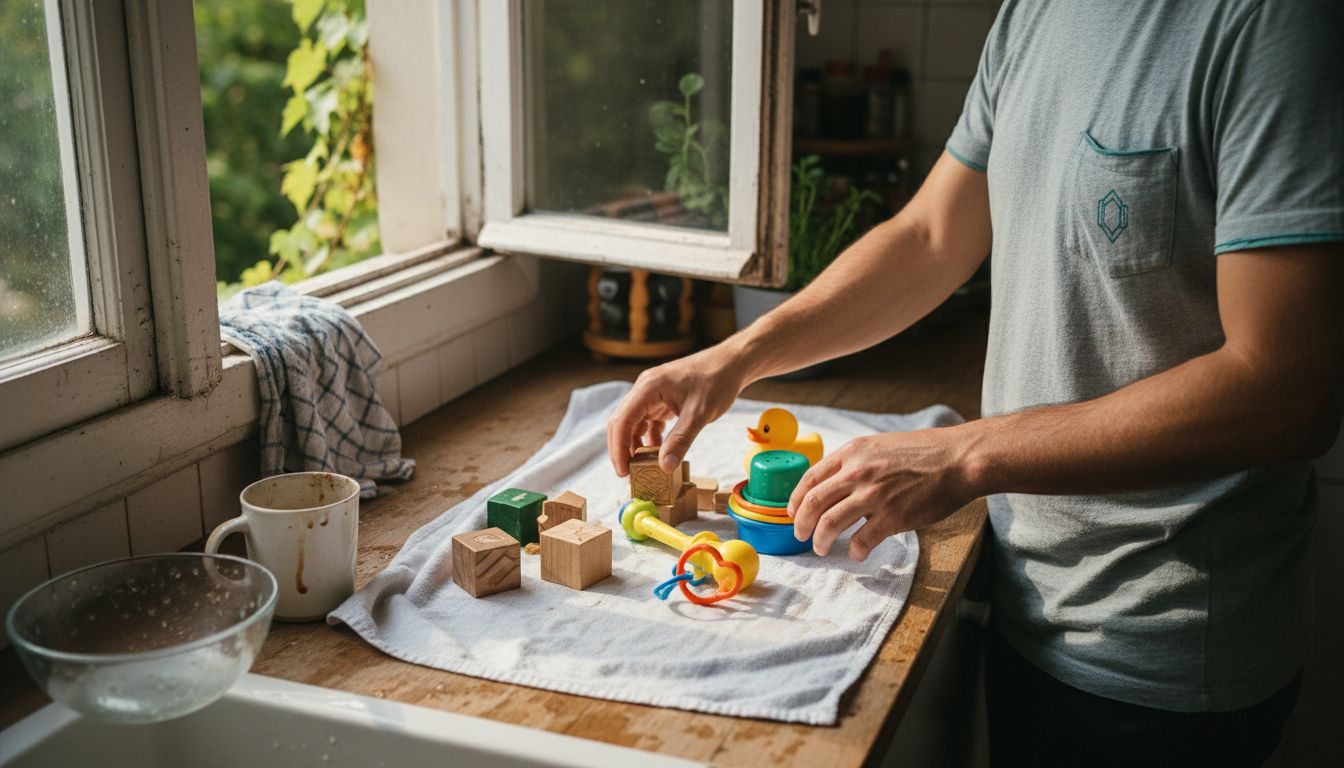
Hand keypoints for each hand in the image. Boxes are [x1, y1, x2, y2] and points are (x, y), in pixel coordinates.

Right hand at [607, 345, 751, 475]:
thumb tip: (665, 467)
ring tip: (643, 467)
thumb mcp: (699, 414)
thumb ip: (680, 441)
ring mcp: (652, 394)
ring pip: (634, 423)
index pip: (622, 420)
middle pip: (622, 422)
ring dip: (636, 444)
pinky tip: (658, 452)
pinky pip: (648, 421)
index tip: (623, 471)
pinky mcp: (662, 399)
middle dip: (622, 448)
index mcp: (648, 387)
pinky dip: (650, 438)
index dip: (618, 448)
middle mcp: (645, 389)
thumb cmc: (716, 382)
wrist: (731, 364)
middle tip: (628, 475)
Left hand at [789, 427, 975, 561]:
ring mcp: (874, 496)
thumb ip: (855, 461)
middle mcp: (858, 473)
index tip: (792, 512)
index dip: (796, 499)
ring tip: (821, 548)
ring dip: (820, 540)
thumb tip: (835, 481)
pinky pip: (861, 541)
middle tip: (800, 535)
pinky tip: (856, 554)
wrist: (957, 459)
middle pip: (814, 502)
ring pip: (830, 523)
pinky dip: (854, 552)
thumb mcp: (880, 445)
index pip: (811, 477)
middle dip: (801, 523)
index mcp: (853, 453)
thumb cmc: (923, 452)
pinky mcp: (892, 517)